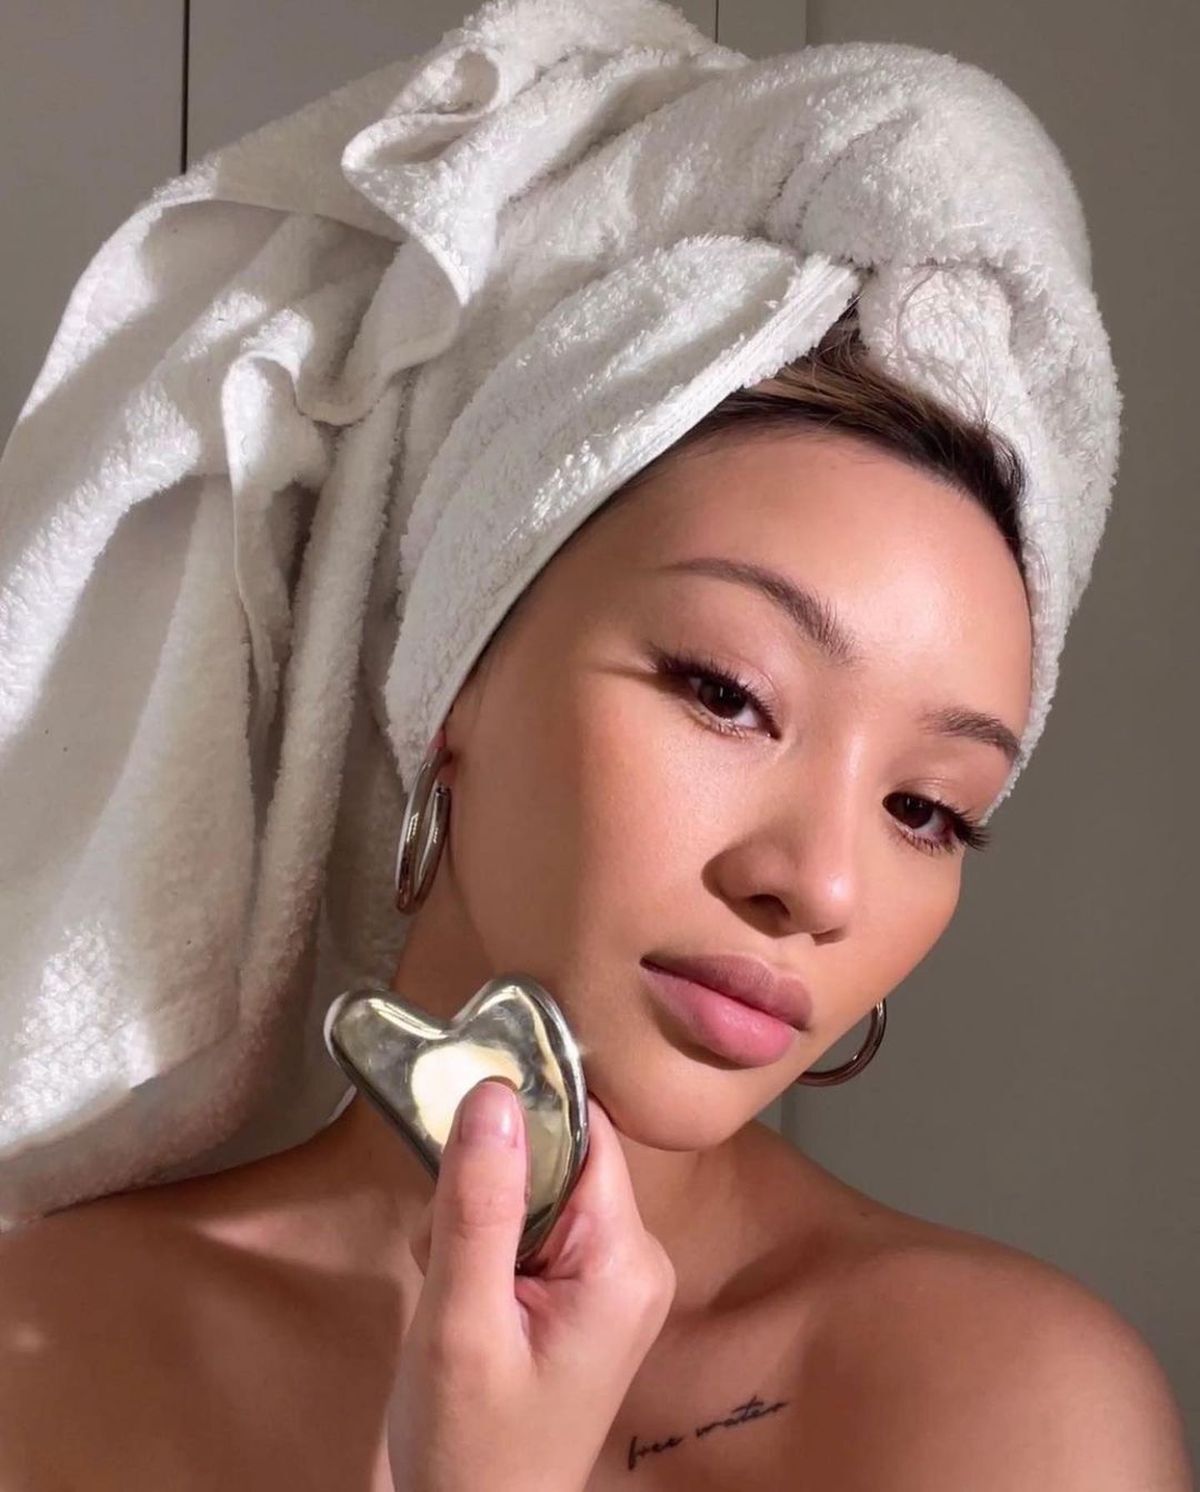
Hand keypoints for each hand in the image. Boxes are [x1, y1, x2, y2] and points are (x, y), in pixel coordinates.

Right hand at [386, 1077, 675, 1491]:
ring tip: (452, 1288)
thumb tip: (494, 1090)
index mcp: (626, 1260)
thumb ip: (479, 1204)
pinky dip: (489, 1247)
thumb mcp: (461, 1322)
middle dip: (488, 1185)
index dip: (523, 1113)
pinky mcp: (588, 1296)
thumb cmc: (471, 1444)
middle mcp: (638, 1258)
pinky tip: (464, 1297)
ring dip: (480, 1220)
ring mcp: (616, 1279)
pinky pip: (537, 1228)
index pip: (587, 1133)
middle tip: (442, 1246)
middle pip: (560, 1158)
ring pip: (540, 1190)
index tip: (457, 1120)